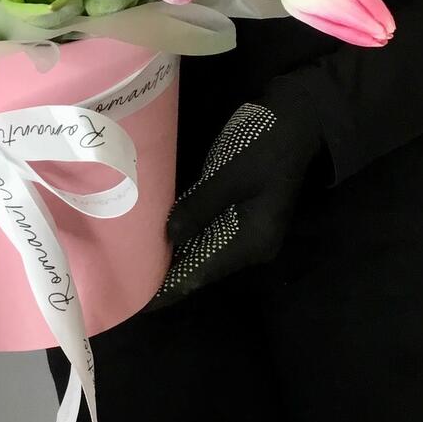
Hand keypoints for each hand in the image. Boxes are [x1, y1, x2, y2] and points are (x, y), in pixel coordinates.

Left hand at [150, 78, 325, 306]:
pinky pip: (206, 231)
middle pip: (201, 266)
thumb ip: (199, 207)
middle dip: (166, 274)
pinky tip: (157, 235)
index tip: (137, 301)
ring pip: (202, 250)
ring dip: (172, 256)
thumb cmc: (265, 147)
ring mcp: (245, 227)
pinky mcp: (239, 211)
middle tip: (125, 281)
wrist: (298, 120)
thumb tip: (167, 237)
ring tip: (134, 263)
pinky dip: (183, 235)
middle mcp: (249, 244)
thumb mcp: (230, 176)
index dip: (169, 288)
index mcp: (252, 242)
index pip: (202, 273)